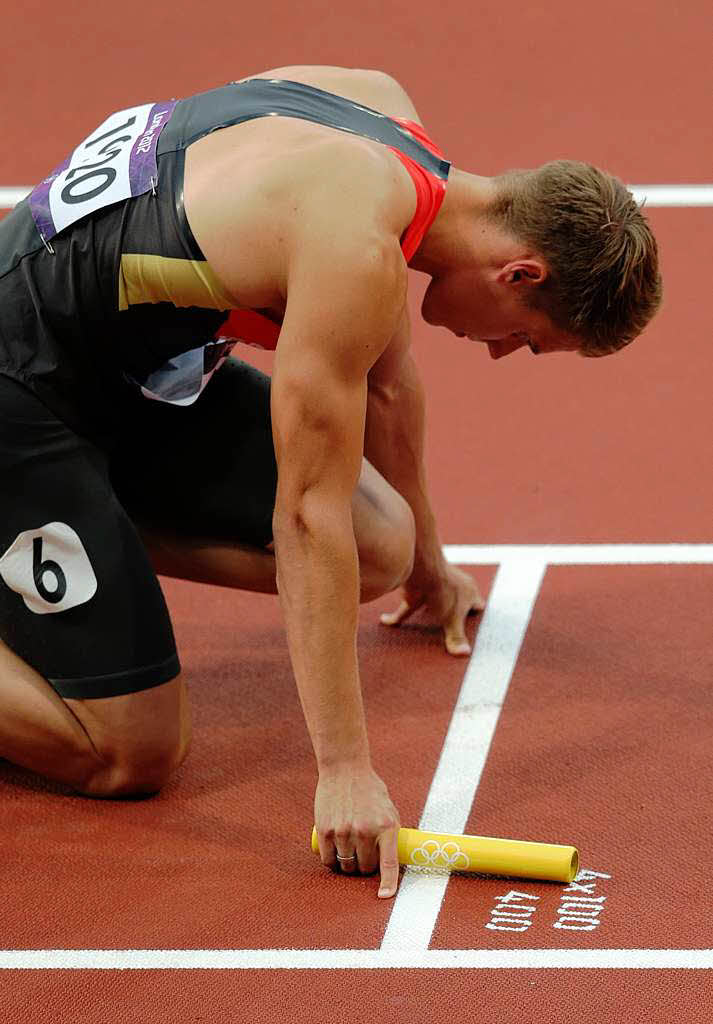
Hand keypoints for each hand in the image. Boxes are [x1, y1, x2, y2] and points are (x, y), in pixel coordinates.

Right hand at [314, 764, 400, 897]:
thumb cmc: (369, 789)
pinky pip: (328, 859)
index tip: (384, 896)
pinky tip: (334, 854)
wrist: (345, 768)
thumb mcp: (388, 809)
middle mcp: (365, 831)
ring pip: (345, 866)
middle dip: (364, 866)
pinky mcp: (325, 830)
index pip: (388, 863)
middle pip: (364, 868)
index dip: (388, 883)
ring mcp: (344, 831)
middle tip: (363, 856)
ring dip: (347, 865)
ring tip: (349, 853)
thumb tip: (392, 861)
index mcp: (386, 826)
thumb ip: (389, 833)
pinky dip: (331, 861)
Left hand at [380, 562, 484, 654]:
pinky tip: (386, 621)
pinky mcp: (414, 592)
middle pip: (456, 600)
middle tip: (452, 625)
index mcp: (468, 591)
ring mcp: (432, 588)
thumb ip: (456, 637)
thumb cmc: (443, 591)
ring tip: (423, 624)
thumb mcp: (452, 618)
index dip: (475, 613)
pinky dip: (395, 616)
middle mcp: (451, 586)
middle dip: (454, 611)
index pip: (477, 604)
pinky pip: (405, 607)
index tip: (473, 625)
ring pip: (431, 601)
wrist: (420, 569)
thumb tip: (464, 653)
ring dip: (427, 611)